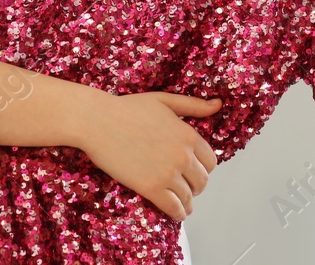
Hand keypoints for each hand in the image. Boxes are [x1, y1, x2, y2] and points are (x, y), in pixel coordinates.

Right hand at [68, 90, 221, 221]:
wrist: (96, 121)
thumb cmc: (126, 108)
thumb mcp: (163, 101)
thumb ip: (192, 105)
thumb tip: (217, 105)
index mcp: (188, 135)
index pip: (210, 160)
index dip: (203, 167)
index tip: (194, 170)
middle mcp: (183, 156)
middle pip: (202, 180)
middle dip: (196, 185)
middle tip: (187, 187)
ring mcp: (168, 173)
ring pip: (189, 196)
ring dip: (187, 202)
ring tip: (183, 204)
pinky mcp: (151, 188)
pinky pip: (173, 208)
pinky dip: (178, 213)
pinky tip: (176, 213)